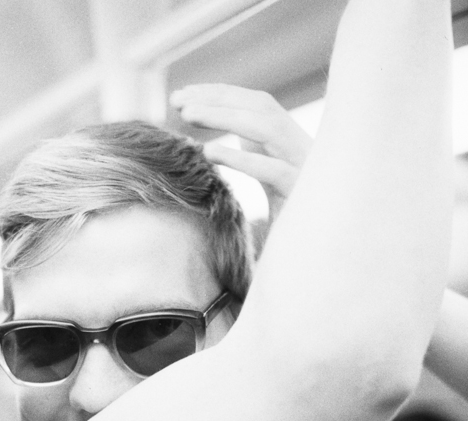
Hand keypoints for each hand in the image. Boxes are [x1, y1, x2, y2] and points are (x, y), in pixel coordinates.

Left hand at [169, 84, 311, 221]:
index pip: (253, 104)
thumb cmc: (293, 215)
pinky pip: (271, 171)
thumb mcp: (271, 180)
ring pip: (265, 128)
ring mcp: (304, 166)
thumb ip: (252, 155)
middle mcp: (299, 145)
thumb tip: (213, 143)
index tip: (181, 96)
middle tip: (176, 101)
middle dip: (217, 98)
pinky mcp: (302, 193)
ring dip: (224, 116)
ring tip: (187, 114)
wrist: (324, 244)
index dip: (217, 95)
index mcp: (289, 140)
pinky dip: (240, 158)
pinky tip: (209, 152)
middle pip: (259, 106)